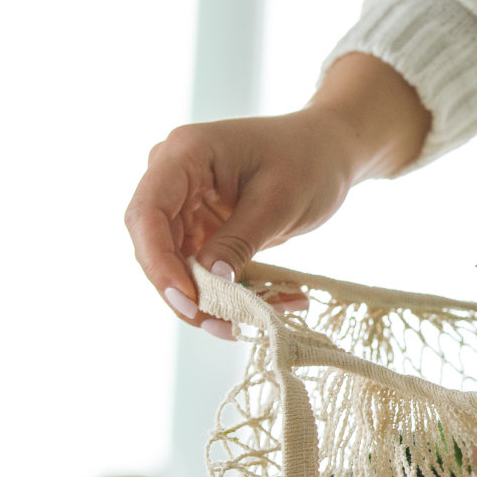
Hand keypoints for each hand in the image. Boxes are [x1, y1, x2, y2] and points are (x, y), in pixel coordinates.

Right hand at [124, 54, 429, 335]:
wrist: (328, 150)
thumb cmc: (309, 161)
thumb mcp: (279, 202)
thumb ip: (239, 241)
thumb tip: (208, 284)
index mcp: (184, 154)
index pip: (148, 213)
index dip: (159, 263)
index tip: (188, 301)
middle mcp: (173, 177)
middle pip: (155, 247)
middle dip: (186, 293)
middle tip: (228, 326)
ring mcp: (184, 205)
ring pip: (177, 267)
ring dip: (212, 302)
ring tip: (262, 321)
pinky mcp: (200, 228)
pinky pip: (203, 270)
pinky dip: (233, 293)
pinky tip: (277, 302)